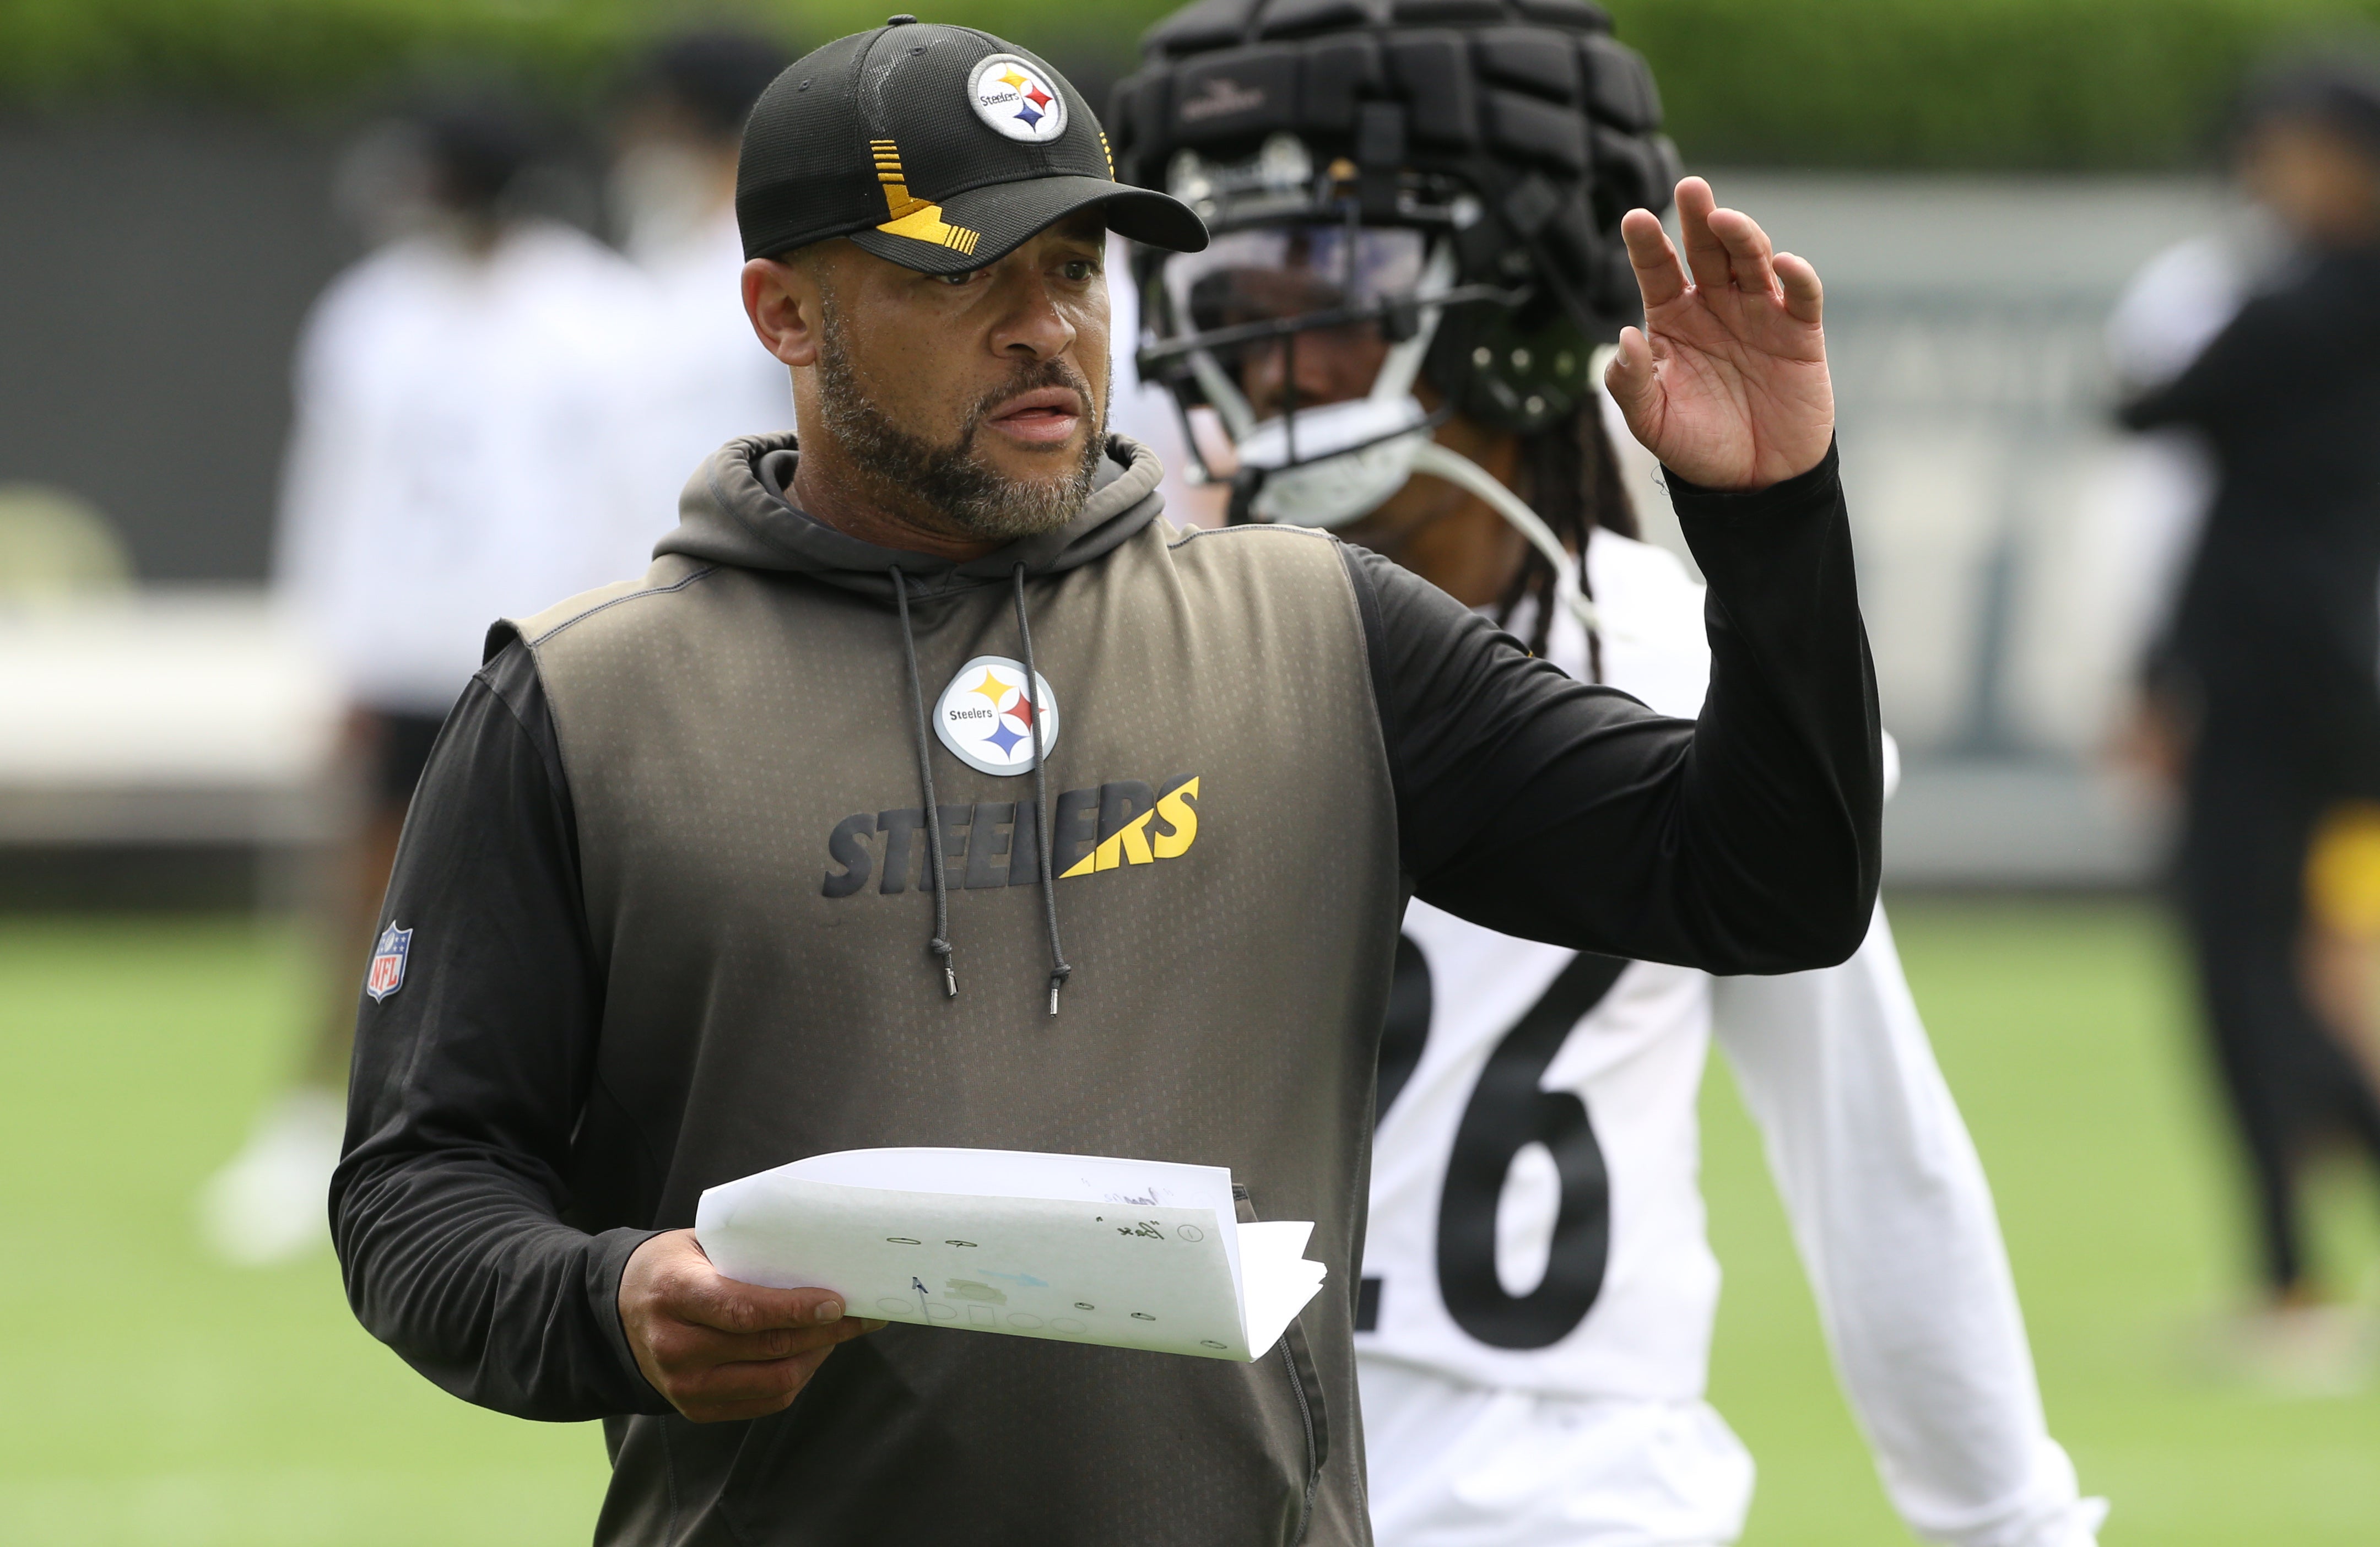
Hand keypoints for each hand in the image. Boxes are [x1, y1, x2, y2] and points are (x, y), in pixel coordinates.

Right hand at [618, 1229, 883, 1422]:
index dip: (796, 1308)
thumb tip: (819, 1259)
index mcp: (674, 1294)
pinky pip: (764, 1401)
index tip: (837, 1301)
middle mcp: (674, 1346)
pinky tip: (812, 1353)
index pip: (744, 1310)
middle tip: (860, 1314)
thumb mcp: (698, 1245)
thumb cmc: (673, 1266)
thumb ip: (747, 1254)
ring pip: (774, 1380)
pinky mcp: (695, 1409)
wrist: (621, 1309)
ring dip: (817, 1357)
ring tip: (839, 1332)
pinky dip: (797, 1378)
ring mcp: (683, 1385)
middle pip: (768, 1347)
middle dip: (825, 1331)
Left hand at [1604, 176, 1833, 490]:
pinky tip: (1781, 264)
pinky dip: (1796, 275)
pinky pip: (1801, 295)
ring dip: (1742, 236)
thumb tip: (1623, 336)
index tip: (1634, 219)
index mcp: (1673, 320)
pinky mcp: (1800, 332)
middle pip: (1706, 250)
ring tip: (1725, 220)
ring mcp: (1759, 313)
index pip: (1657, 272)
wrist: (1754, 481)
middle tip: (1690, 188)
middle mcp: (1715, 306)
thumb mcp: (1652, 423)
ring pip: (1752, 260)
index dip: (1648, 245)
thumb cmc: (1697, 447)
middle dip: (1699, 218)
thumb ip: (1631, 384)